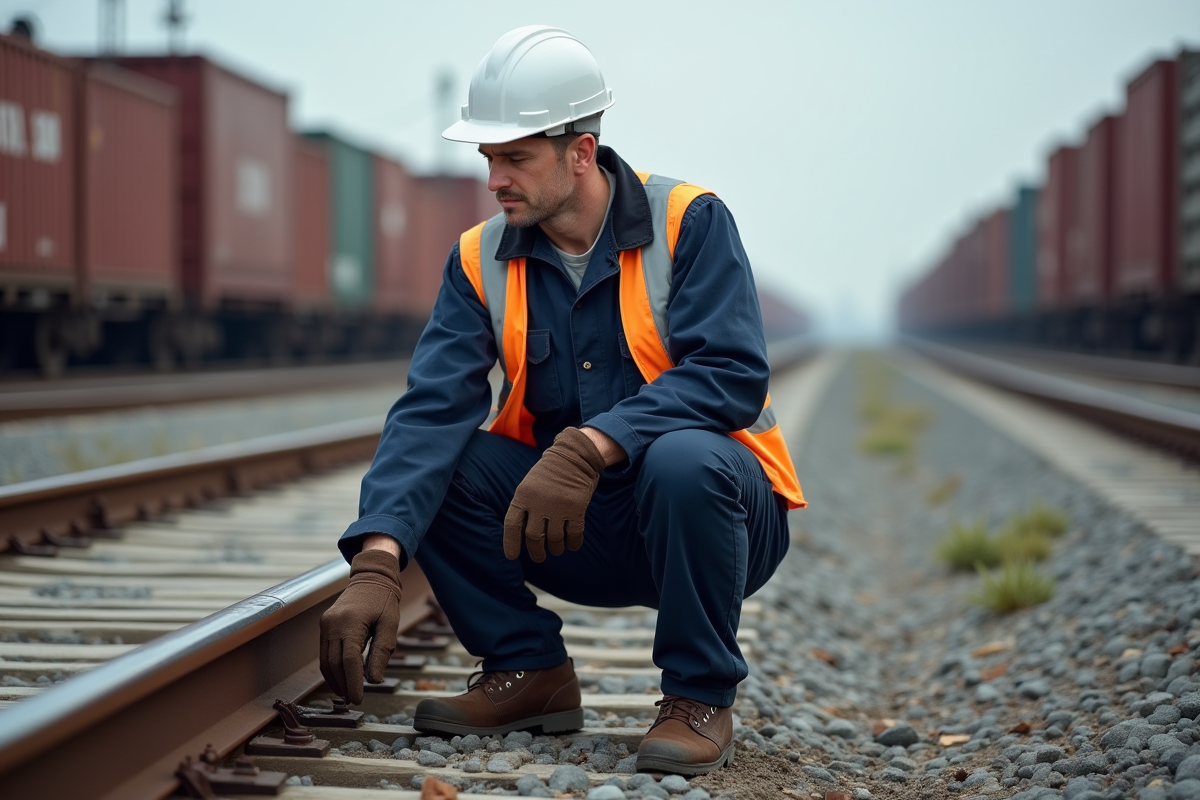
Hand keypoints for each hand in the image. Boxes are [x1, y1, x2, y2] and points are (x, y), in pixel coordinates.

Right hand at [319, 548, 401, 703]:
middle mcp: (333, 623)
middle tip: (353, 700)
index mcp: (350, 622)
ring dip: (334, 680)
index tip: (358, 699)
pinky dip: (331, 668)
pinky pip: (324, 652)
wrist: (371, 578)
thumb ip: (382, 652)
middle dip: (343, 685)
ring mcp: (325, 624)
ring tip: (346, 694)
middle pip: (334, 663)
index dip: (352, 682)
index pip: (349, 660)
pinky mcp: (324, 625)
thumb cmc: (384, 601)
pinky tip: (340, 679)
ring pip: (325, 660)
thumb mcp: (390, 625)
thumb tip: (373, 681)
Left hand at [504, 427, 606, 561]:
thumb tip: (523, 536)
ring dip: (556, 548)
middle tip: (539, 557)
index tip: (512, 557)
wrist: (574, 456)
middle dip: (536, 551)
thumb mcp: (529, 485)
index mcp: (523, 495)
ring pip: (554, 539)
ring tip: (556, 549)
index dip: (510, 543)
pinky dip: (573, 543)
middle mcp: (538, 503)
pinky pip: (574, 534)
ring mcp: (558, 506)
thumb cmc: (550, 474)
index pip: (512, 524)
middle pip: (533, 537)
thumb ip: (525, 507)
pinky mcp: (576, 508)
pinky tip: (572, 545)